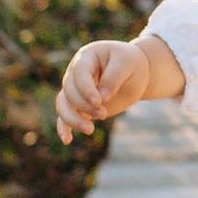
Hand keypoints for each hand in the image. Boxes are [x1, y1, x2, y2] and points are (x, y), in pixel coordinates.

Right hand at [55, 31, 180, 143]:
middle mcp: (75, 72)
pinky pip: (64, 116)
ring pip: (63, 105)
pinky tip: (67, 140)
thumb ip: (114, 78)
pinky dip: (63, 127)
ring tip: (90, 130)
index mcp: (86, 57)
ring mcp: (75, 89)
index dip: (86, 89)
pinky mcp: (79, 105)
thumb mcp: (127, 63)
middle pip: (69, 91)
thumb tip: (102, 99)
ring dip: (72, 119)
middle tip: (104, 114)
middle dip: (84, 105)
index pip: (79, 73)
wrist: (134, 73)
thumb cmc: (131, 63)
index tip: (99, 102)